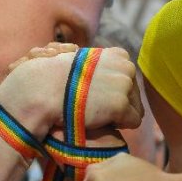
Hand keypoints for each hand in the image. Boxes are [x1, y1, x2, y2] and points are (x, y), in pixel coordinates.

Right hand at [0, 47, 142, 136]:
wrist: (46, 89)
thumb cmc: (58, 77)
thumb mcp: (84, 61)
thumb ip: (101, 65)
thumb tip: (106, 73)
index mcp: (119, 55)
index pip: (129, 78)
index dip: (114, 90)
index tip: (97, 95)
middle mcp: (126, 67)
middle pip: (134, 94)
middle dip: (119, 103)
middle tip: (96, 106)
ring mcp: (125, 85)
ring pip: (135, 108)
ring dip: (118, 115)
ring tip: (96, 113)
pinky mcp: (121, 105)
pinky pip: (133, 122)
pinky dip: (120, 125)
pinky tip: (102, 120)